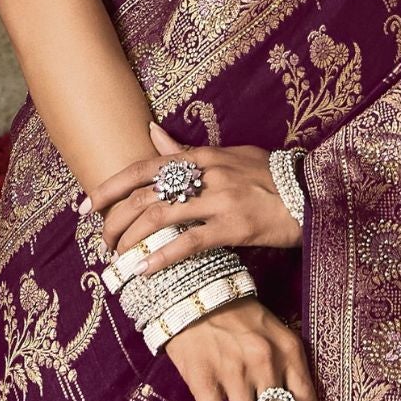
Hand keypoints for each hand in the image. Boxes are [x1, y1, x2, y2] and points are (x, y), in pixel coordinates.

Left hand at [88, 122, 302, 277]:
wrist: (313, 192)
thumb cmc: (272, 175)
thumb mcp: (229, 154)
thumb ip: (187, 150)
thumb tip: (151, 130)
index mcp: (202, 156)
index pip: (143, 167)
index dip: (111, 186)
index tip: (86, 204)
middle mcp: (205, 175)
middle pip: (144, 195)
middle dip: (114, 219)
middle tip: (101, 241)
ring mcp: (219, 200)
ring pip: (159, 218)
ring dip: (131, 241)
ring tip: (118, 259)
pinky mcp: (234, 227)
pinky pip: (189, 243)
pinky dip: (162, 257)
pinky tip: (144, 270)